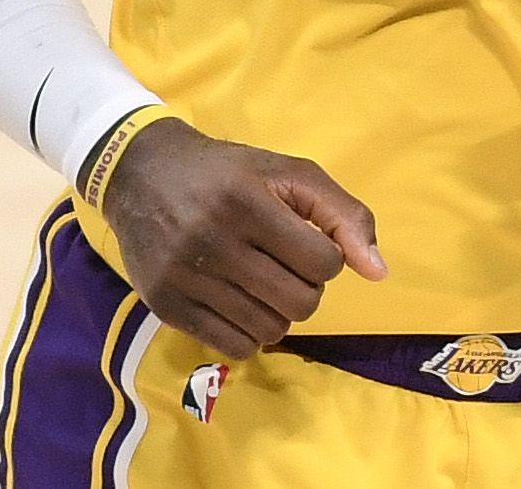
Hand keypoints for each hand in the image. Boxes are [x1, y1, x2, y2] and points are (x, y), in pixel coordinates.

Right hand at [97, 118, 385, 360]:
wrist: (142, 173)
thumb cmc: (228, 172)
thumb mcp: (289, 172)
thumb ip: (343, 214)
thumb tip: (379, 272)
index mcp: (247, 201)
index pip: (323, 263)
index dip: (326, 257)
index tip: (306, 241)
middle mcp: (212, 241)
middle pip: (300, 303)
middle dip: (306, 288)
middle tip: (285, 265)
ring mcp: (184, 277)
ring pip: (270, 330)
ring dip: (279, 311)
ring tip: (261, 282)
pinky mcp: (165, 306)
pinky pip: (234, 347)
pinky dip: (250, 332)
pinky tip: (241, 303)